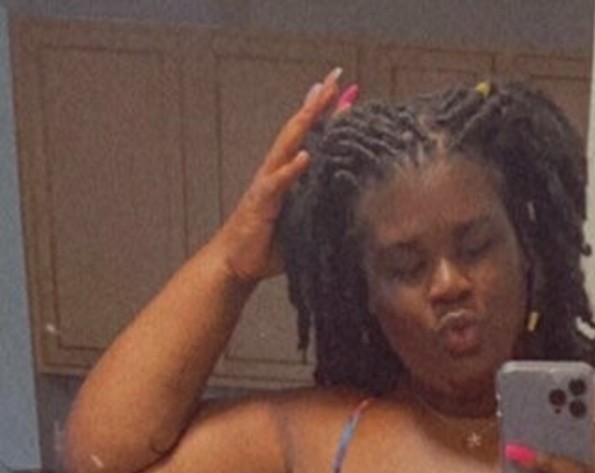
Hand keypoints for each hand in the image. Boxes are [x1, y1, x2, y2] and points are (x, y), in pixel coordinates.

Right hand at [217, 67, 347, 282]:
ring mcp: (267, 184)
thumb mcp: (302, 225)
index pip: (310, 137)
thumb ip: (320, 210)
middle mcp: (275, 171)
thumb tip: (348, 208)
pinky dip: (291, 169)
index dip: (326, 115)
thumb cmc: (267, 247)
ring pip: (287, 144)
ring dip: (304, 121)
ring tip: (320, 99)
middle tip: (336, 76)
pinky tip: (305, 155)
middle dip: (317, 102)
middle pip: (298, 128)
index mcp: (286, 175)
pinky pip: (277, 183)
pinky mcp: (261, 203)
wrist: (236, 264)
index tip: (347, 92)